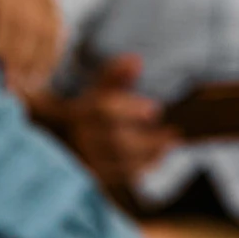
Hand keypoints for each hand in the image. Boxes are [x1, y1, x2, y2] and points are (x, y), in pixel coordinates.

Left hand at [0, 0, 61, 96]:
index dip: (1, 51)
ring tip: (27, 88)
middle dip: (19, 63)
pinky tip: (42, 75)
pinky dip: (51, 55)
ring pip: (45, 34)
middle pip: (27, 32)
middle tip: (10, 89)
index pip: (4, 23)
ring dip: (37, 63)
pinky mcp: (53, 4)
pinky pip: (57, 32)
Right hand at [56, 54, 178, 187]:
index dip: (131, 110)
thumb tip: (135, 60)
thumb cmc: (88, 111)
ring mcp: (87, 160)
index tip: (156, 109)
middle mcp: (80, 138)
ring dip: (151, 154)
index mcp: (78, 111)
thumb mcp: (97, 91)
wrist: (64, 140)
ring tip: (171, 143)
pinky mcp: (95, 177)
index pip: (104, 111)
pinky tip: (158, 157)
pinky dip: (144, 167)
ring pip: (122, 162)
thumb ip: (115, 76)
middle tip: (173, 133)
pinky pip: (122, 176)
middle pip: (117, 142)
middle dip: (149, 139)